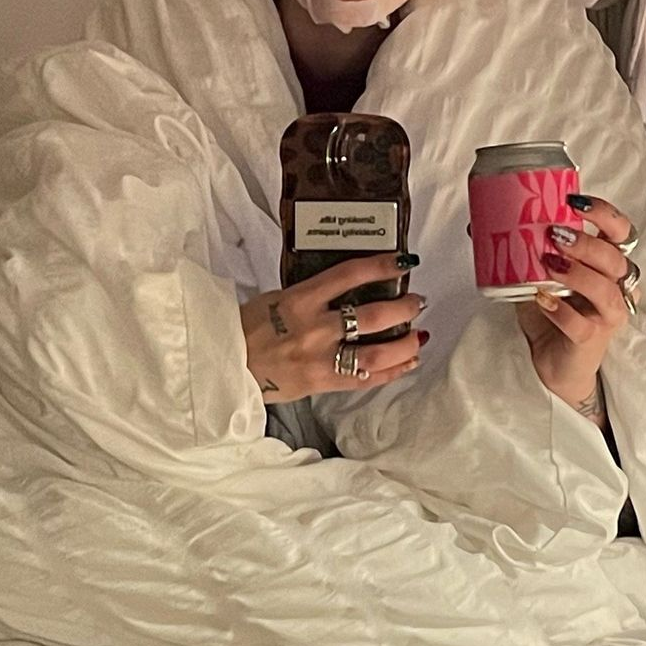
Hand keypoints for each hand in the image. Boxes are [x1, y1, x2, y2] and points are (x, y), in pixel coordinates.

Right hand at [240, 253, 426, 403]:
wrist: (227, 364)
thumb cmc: (250, 327)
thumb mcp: (279, 298)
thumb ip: (314, 295)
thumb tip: (351, 288)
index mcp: (300, 300)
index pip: (349, 275)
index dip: (381, 266)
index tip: (402, 262)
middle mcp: (314, 329)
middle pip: (372, 316)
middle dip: (403, 307)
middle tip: (416, 301)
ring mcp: (319, 359)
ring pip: (376, 353)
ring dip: (404, 344)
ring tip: (418, 335)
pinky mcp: (321, 383)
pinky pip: (365, 379)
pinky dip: (392, 371)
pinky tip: (407, 362)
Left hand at [516, 195, 636, 422]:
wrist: (552, 360)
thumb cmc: (551, 313)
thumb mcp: (536, 275)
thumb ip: (522, 251)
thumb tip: (477, 224)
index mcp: (608, 264)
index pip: (621, 231)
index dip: (605, 213)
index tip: (575, 202)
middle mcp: (616, 287)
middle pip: (615, 258)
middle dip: (585, 243)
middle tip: (555, 235)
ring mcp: (607, 315)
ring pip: (605, 290)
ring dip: (576, 273)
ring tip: (548, 263)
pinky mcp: (592, 339)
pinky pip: (581, 324)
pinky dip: (560, 310)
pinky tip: (542, 299)